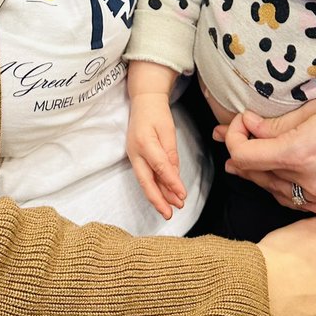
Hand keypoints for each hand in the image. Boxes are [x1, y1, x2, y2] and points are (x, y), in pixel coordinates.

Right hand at [126, 92, 185, 218]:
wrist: (143, 101)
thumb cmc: (157, 113)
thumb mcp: (168, 130)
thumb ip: (171, 153)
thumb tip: (174, 176)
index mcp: (144, 142)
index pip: (160, 167)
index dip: (171, 183)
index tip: (182, 196)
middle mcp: (135, 152)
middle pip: (145, 181)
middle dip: (158, 200)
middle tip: (170, 214)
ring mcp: (133, 155)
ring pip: (145, 181)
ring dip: (158, 196)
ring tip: (170, 209)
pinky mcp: (135, 157)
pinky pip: (145, 175)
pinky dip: (155, 187)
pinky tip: (164, 196)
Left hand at [215, 54, 315, 213]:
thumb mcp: (315, 108)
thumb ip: (277, 123)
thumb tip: (248, 126)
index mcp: (301, 154)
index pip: (244, 156)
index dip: (233, 137)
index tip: (240, 121)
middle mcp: (312, 184)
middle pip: (258, 177)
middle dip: (241, 156)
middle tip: (234, 138)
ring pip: (279, 194)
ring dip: (262, 176)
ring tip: (250, 160)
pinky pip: (304, 205)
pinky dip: (288, 191)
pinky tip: (284, 178)